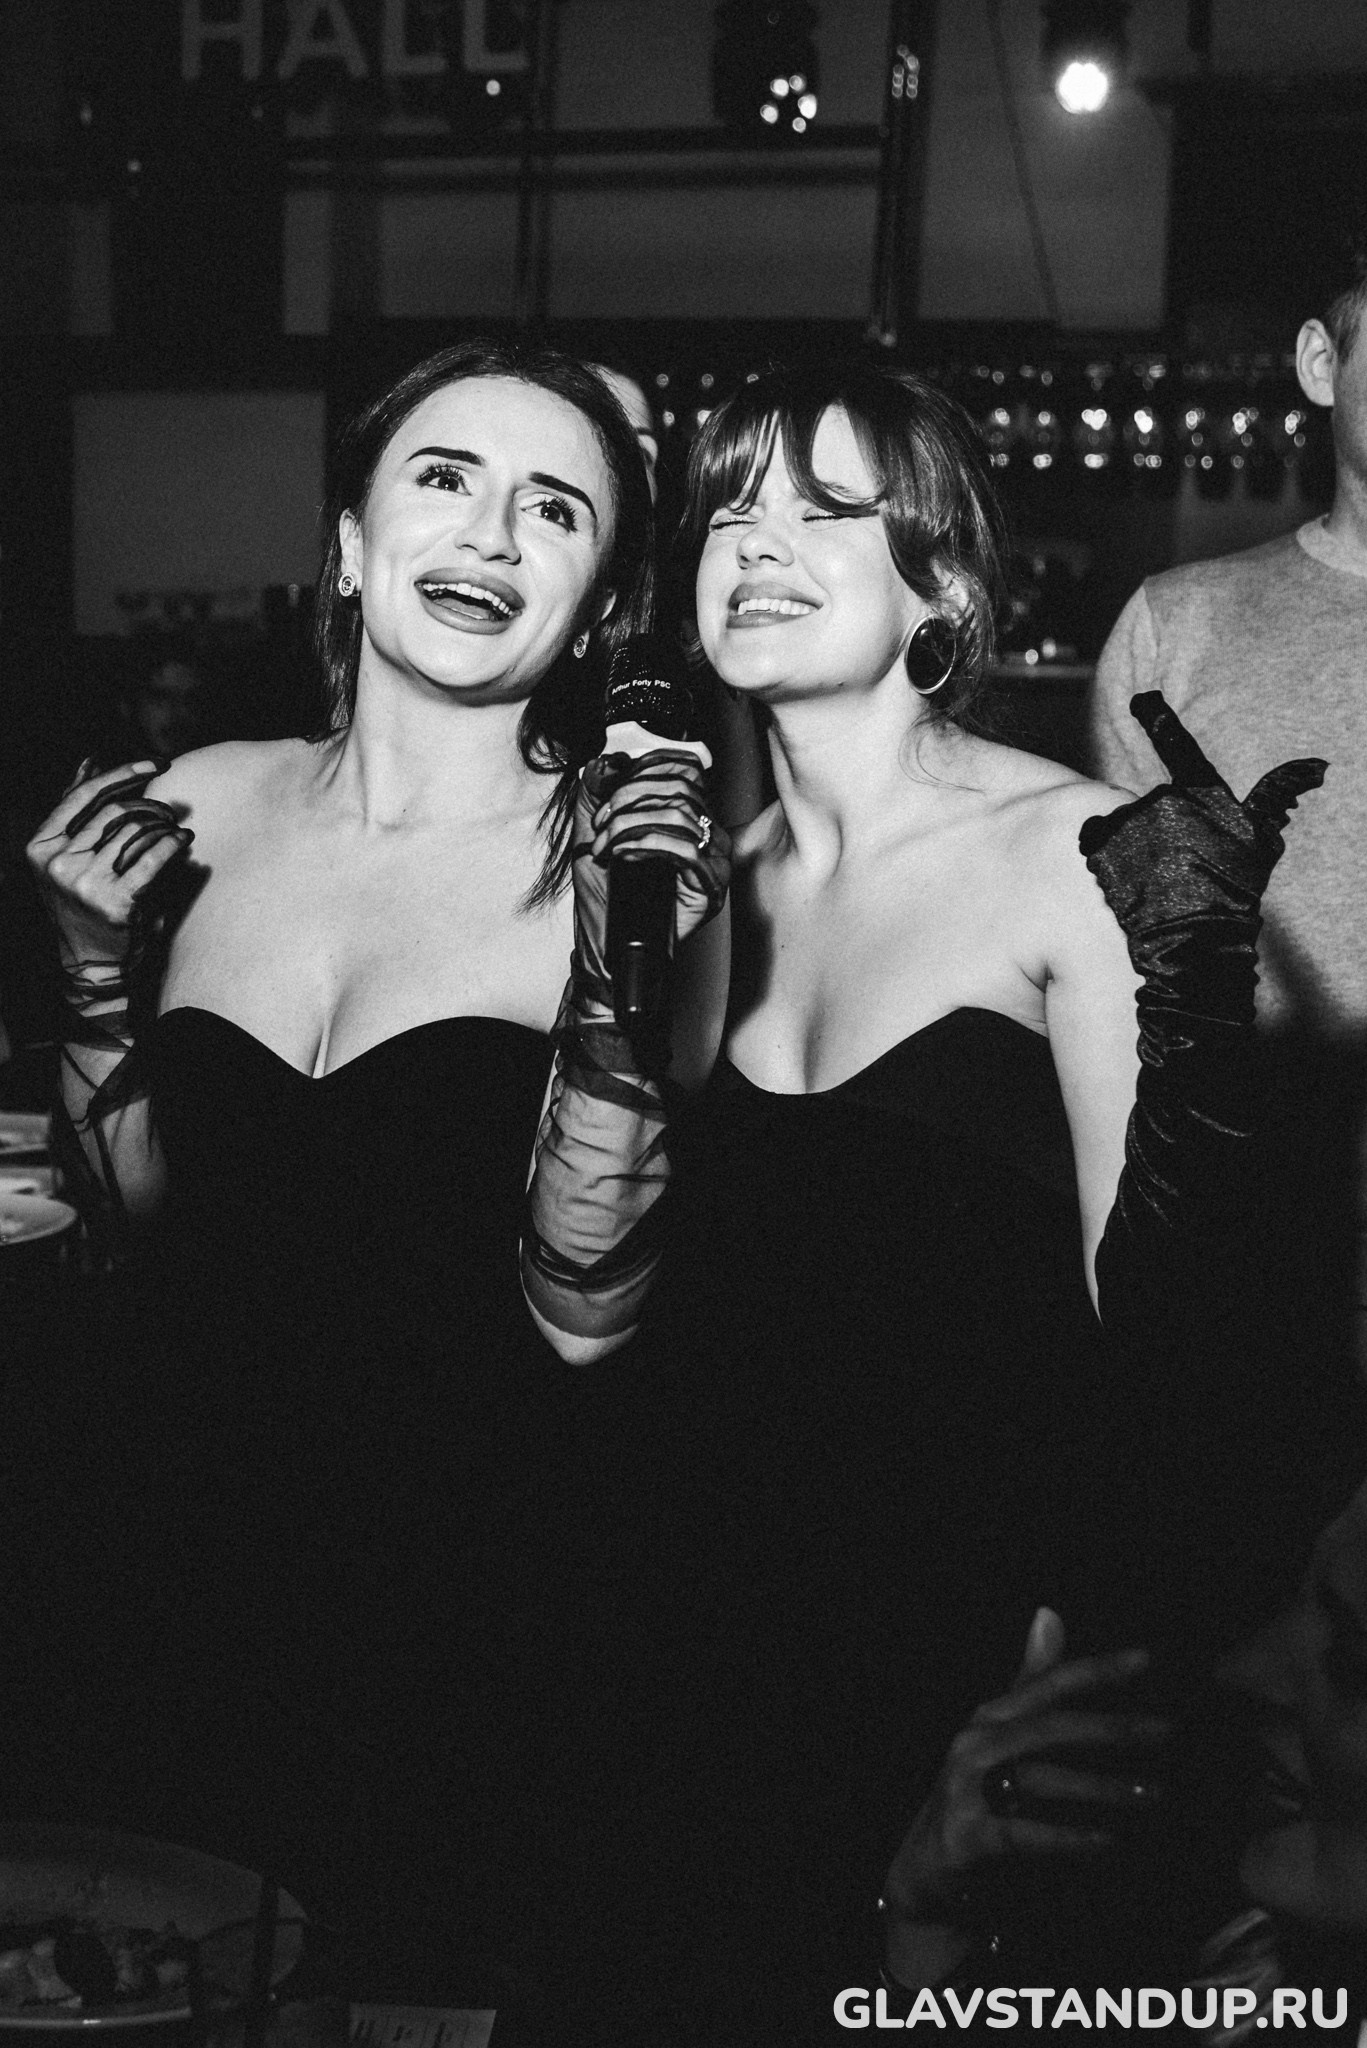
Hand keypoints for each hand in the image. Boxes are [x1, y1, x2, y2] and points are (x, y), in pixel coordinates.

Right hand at [26, 758, 192, 966]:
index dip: (125, 772)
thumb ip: (77, 808)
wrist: (91, 959)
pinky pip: (152, 858)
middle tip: (170, 810)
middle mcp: (57, 863)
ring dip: (163, 824)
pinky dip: (173, 843)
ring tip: (174, 828)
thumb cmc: (82, 899)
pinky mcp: (115, 902)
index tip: (156, 763)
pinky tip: (184, 840)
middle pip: (115, 812)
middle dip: (150, 804)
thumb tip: (90, 761)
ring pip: (136, 832)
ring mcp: (85, 883)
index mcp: (41, 845)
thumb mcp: (66, 853)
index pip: (85, 795)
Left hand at [571, 746, 731, 984]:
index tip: (610, 788)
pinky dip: (646, 845)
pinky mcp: (710, 887)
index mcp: (685, 817)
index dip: (646, 768)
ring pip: (679, 814)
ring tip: (606, 847)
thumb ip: (595, 795)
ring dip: (630, 825)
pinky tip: (625, 857)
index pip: (684, 769)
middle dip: (628, 800)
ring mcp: (713, 861)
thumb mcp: (590, 836)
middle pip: (680, 788)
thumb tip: (606, 762)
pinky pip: (684, 849)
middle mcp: (706, 835)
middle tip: (600, 827)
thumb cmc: (605, 900)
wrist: (606, 949)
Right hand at [882, 1610, 1163, 1984]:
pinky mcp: (965, 1835)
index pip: (1049, 1683)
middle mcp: (975, 1742)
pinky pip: (1023, 1834)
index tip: (1147, 1659)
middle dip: (1111, 1727)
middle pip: (1050, 1726)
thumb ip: (1031, 1681)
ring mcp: (965, 1787)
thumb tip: (1050, 1612)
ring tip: (1151, 1794)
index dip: (1097, 1669)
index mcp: (990, 1716)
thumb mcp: (1001, 1735)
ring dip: (1101, 1786)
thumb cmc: (976, 1795)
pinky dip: (1068, 1837)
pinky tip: (1108, 1841)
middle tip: (1167, 1731)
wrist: (925, 1870)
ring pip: (1041, 1777)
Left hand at [1078, 692, 1325, 930]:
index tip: (1141, 698)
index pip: (1179, 747)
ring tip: (1154, 880)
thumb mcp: (1260, 841)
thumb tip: (1318, 766)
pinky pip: (1095, 841)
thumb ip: (1277, 795)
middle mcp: (1162, 798)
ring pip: (1123, 825)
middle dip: (1156, 830)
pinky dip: (1105, 857)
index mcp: (1201, 792)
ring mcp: (1128, 820)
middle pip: (1150, 806)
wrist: (1192, 938)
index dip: (1159, 718)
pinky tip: (1128, 882)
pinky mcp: (1098, 844)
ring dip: (1132, 847)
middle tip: (1175, 867)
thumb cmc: (1232, 892)